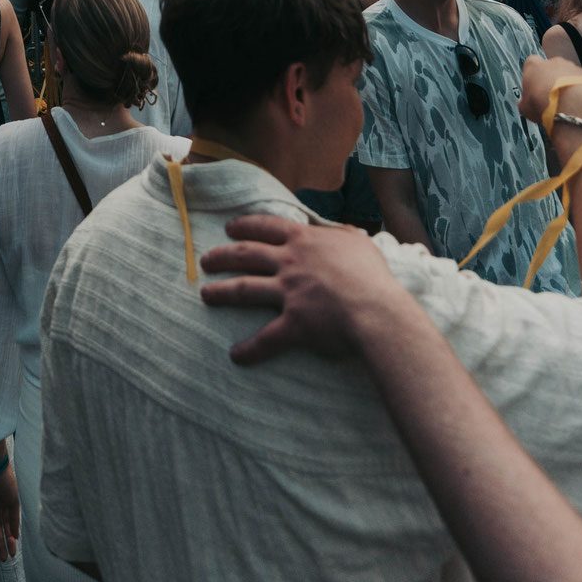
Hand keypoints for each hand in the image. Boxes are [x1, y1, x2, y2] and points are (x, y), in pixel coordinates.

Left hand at [199, 214, 405, 365]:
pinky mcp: (293, 323)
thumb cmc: (373, 275)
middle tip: (205, 260)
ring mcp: (288, 292)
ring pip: (245, 289)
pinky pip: (266, 338)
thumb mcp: (359, 243)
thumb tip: (347, 232)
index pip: (267, 227)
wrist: (376, 309)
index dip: (245, 225)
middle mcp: (289, 263)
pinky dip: (250, 349)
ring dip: (221, 292)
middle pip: (246, 254)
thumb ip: (346, 235)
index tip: (229, 227)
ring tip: (205, 295)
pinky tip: (236, 355)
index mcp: (304, 241)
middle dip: (222, 255)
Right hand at [518, 53, 581, 130]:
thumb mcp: (525, 108)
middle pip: (553, 68)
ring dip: (571, 86)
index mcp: (535, 65)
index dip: (533, 76)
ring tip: (572, 105)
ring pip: (572, 75)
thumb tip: (527, 103)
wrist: (573, 106)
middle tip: (555, 99)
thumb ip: (526, 101)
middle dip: (554, 80)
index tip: (535, 90)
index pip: (531, 64)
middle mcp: (555, 61)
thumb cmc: (543, 105)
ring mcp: (576, 67)